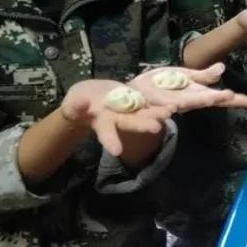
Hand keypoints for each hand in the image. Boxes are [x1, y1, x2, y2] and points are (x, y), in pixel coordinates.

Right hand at [61, 80, 175, 156]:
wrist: (90, 96)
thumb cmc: (78, 103)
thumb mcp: (73, 104)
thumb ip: (76, 106)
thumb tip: (81, 103)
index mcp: (102, 123)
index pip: (106, 134)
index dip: (111, 141)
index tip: (117, 151)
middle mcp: (119, 120)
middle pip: (131, 124)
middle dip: (143, 126)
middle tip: (156, 128)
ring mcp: (129, 112)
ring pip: (144, 114)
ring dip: (157, 114)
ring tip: (170, 112)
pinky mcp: (136, 102)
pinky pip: (150, 104)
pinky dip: (160, 105)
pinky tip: (174, 105)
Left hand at [128, 63, 246, 111]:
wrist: (129, 95)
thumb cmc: (158, 86)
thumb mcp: (183, 76)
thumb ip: (202, 76)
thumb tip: (223, 68)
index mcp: (192, 93)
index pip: (215, 97)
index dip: (230, 98)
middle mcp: (182, 101)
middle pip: (202, 100)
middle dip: (214, 98)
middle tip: (230, 96)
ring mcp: (165, 105)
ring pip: (182, 104)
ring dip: (193, 103)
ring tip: (207, 99)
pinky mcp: (147, 109)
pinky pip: (156, 110)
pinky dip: (163, 111)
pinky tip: (171, 107)